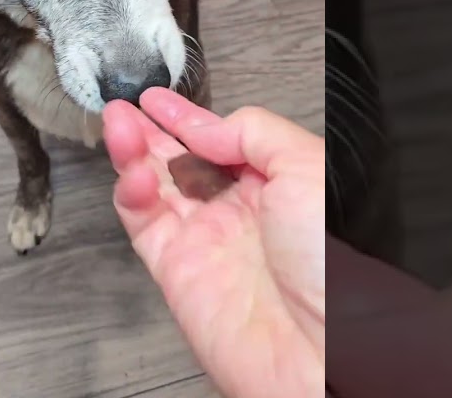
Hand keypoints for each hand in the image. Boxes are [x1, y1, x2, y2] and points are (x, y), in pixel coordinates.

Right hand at [102, 88, 323, 397]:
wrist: (324, 351)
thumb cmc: (335, 268)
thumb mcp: (307, 167)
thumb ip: (255, 134)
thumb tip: (209, 129)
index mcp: (277, 185)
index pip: (221, 141)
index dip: (187, 117)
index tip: (158, 99)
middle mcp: (240, 213)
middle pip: (182, 161)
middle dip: (150, 131)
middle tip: (123, 108)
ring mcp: (207, 242)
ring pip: (156, 187)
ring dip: (132, 152)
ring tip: (116, 126)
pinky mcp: (177, 271)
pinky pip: (144, 223)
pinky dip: (131, 193)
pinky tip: (134, 172)